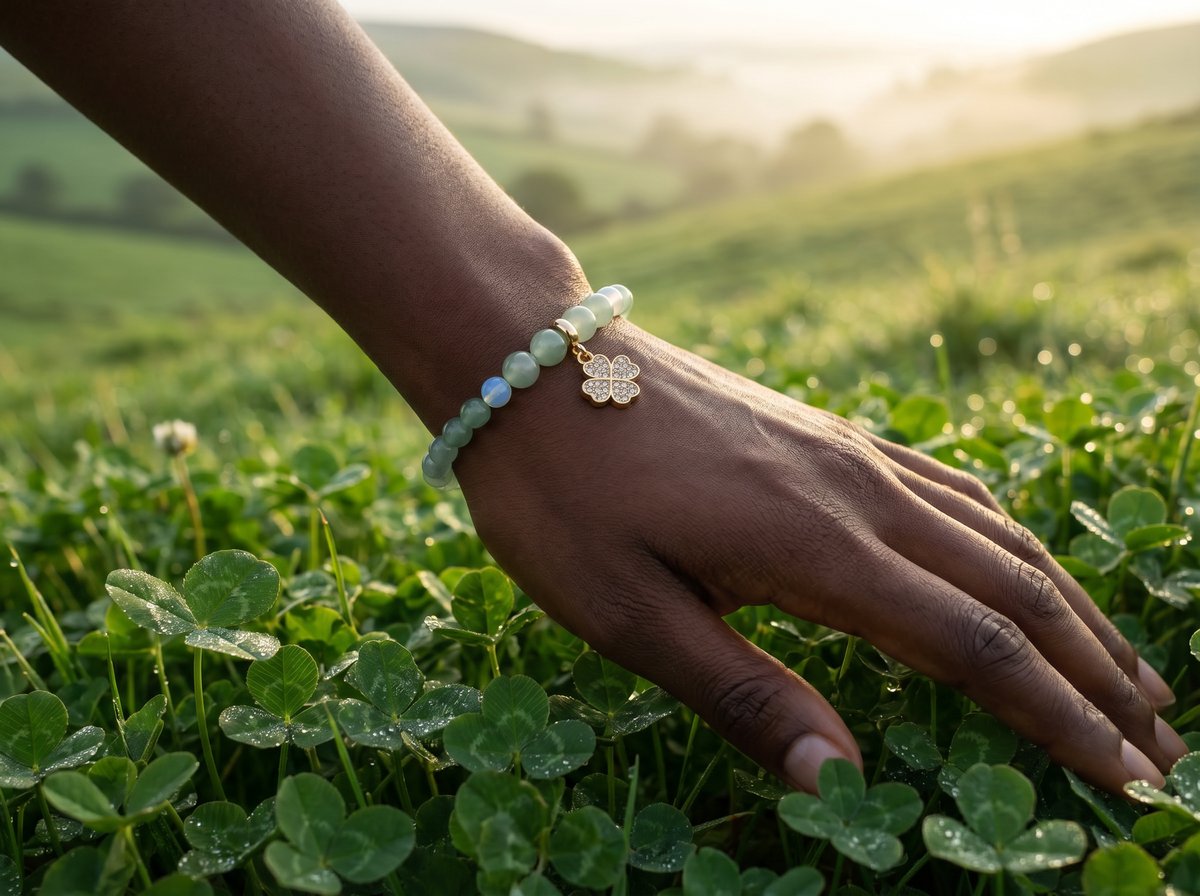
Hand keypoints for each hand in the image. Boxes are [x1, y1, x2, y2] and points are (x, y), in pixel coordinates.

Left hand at [456, 322, 1184, 794]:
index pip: (977, 649)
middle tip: (1163, 741)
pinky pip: (951, 488)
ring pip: (998, 533)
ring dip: (1072, 604)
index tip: (1129, 775)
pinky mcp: (827, 435)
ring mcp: (849, 454)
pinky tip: (1021, 560)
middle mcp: (858, 493)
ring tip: (1125, 667)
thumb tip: (841, 782)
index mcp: (818, 549)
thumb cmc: (563, 495)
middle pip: (1017, 588)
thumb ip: (741, 694)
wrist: (534, 362)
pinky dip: (1011, 538)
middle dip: (1098, 670)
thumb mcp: (626, 612)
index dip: (1061, 719)